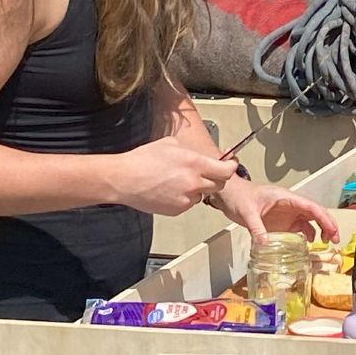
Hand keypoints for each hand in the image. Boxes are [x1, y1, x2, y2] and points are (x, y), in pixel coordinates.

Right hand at [111, 134, 236, 217]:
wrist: (124, 179)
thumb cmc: (143, 159)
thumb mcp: (171, 144)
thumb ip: (192, 151)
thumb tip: (203, 156)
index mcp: (194, 164)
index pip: (226, 171)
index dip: (231, 167)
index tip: (230, 165)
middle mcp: (194, 183)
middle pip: (219, 185)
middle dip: (216, 178)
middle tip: (207, 172)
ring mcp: (186, 199)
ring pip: (202, 194)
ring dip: (197, 188)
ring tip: (178, 180)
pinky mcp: (177, 210)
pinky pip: (188, 203)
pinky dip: (184, 198)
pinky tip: (169, 189)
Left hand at [218, 175, 341, 242]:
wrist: (229, 195)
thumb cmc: (239, 197)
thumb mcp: (247, 212)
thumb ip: (256, 228)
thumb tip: (264, 244)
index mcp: (286, 198)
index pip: (311, 206)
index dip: (324, 218)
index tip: (332, 230)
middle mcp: (290, 205)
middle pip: (315, 213)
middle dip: (328, 225)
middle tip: (335, 240)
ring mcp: (286, 214)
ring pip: (309, 221)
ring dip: (320, 231)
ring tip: (326, 244)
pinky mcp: (281, 222)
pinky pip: (298, 228)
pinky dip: (306, 235)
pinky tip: (308, 244)